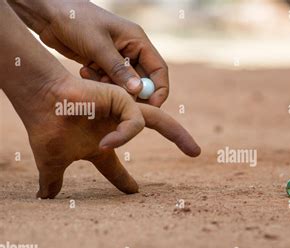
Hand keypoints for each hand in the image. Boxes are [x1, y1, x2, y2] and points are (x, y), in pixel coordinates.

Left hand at [9, 0, 169, 105]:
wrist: (46, 13)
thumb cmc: (74, 20)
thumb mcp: (98, 45)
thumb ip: (119, 69)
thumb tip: (138, 91)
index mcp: (137, 40)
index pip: (159, 69)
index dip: (159, 90)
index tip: (152, 107)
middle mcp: (131, 50)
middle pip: (143, 80)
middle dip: (133, 93)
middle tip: (122, 104)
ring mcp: (116, 58)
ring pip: (124, 84)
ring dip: (112, 88)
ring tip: (94, 79)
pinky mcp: (101, 64)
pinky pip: (108, 82)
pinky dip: (98, 83)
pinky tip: (84, 72)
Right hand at [9, 74, 199, 198]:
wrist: (38, 103)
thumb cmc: (46, 129)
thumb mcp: (54, 163)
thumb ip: (53, 181)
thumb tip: (44, 198)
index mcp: (104, 142)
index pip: (116, 166)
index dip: (124, 181)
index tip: (133, 191)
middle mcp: (118, 125)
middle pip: (158, 128)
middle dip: (179, 139)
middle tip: (197, 153)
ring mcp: (122, 111)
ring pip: (160, 121)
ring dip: (179, 135)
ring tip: (194, 152)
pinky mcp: (122, 99)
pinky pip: (136, 122)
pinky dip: (125, 135)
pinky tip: (106, 144)